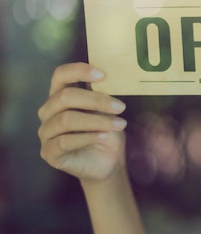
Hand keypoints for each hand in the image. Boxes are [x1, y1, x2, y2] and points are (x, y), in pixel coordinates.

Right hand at [38, 63, 127, 182]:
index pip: (60, 75)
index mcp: (60, 96)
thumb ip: (103, 93)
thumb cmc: (106, 131)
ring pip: (66, 120)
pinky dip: (88, 137)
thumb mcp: (107, 110)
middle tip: (120, 107)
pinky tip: (104, 136)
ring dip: (97, 121)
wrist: (107, 162)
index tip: (102, 75)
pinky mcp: (49, 152)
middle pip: (65, 97)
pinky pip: (64, 141)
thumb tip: (111, 73)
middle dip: (96, 100)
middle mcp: (48, 112)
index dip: (79, 71)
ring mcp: (46, 132)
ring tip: (119, 124)